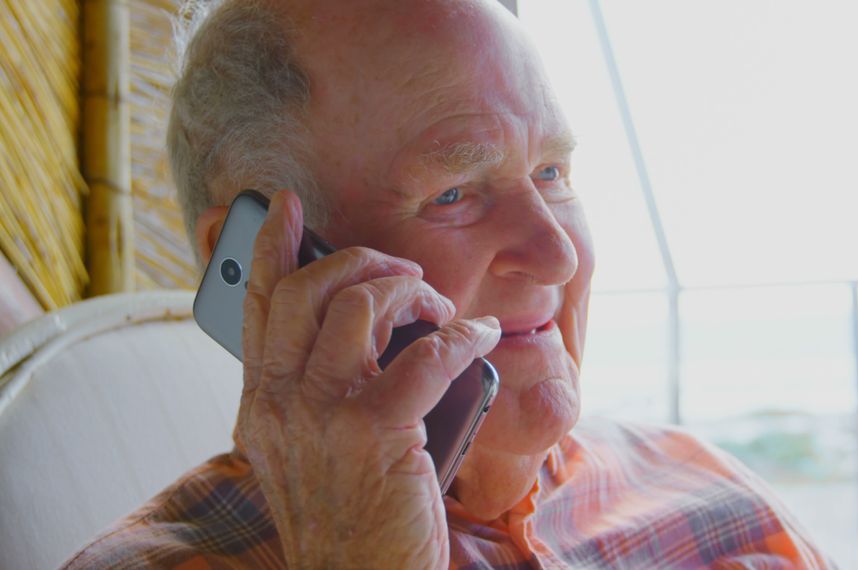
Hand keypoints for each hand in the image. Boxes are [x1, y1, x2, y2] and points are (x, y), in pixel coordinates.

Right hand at [236, 190, 499, 568]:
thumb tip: (366, 334)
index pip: (258, 308)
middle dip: (363, 261)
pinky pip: (426, 355)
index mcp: (260, 406)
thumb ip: (318, 394)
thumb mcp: (313, 452)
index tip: (286, 206)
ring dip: (411, 292)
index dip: (272, 248)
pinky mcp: (375, 432)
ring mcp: (323, 416)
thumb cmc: (351, 518)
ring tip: (441, 309)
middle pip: (309, 289)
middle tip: (404, 276)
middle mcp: (280, 404)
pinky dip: (462, 338)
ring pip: (359, 305)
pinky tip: (481, 340)